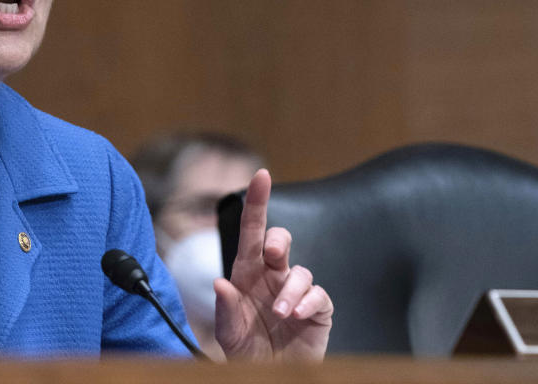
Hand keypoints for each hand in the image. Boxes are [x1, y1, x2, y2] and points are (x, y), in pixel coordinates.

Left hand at [213, 169, 332, 360]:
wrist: (269, 374)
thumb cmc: (246, 349)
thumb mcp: (228, 333)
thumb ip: (224, 309)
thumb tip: (219, 283)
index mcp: (247, 273)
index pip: (252, 231)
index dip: (257, 202)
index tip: (262, 175)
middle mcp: (272, 276)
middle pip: (279, 240)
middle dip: (278, 239)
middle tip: (273, 254)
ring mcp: (295, 291)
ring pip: (301, 272)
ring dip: (290, 291)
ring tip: (280, 314)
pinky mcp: (316, 309)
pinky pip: (318, 295)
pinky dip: (307, 303)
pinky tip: (295, 316)